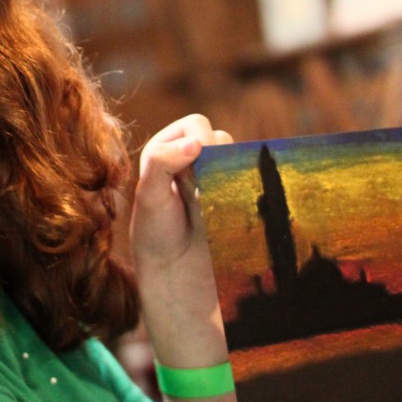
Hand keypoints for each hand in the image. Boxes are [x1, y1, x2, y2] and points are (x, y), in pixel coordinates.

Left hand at [129, 115, 232, 366]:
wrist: (177, 277)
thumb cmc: (156, 236)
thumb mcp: (149, 196)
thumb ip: (162, 162)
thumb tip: (196, 143)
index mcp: (168, 149)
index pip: (196, 125)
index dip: (198, 142)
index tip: (189, 172)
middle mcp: (194, 159)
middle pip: (222, 138)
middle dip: (215, 161)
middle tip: (199, 193)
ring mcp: (217, 179)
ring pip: (240, 158)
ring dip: (230, 177)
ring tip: (213, 205)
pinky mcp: (235, 198)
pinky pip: (252, 180)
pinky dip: (246, 189)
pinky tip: (231, 209)